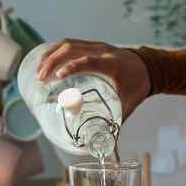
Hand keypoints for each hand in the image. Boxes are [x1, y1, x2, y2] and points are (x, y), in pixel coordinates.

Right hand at [33, 39, 151, 118]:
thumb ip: (116, 119)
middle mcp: (102, 50)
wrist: (148, 66)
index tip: (57, 77)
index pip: (89, 61)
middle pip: (72, 48)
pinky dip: (54, 51)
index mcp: (112, 63)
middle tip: (40, 78)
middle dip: (52, 61)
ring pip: (68, 44)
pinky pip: (70, 43)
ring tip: (38, 72)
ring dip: (50, 55)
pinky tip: (44, 61)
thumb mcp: (129, 101)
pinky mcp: (91, 45)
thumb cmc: (138, 85)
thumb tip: (105, 142)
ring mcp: (96, 45)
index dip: (72, 67)